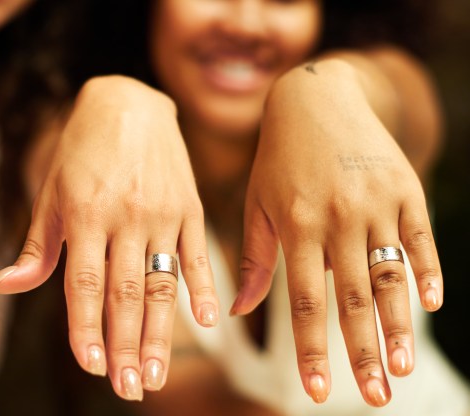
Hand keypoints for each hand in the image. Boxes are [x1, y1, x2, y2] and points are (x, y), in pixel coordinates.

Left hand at [0, 76, 219, 400]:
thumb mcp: (51, 193)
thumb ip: (36, 247)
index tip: (90, 365)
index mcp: (85, 214)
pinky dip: (204, 288)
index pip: (84, 283)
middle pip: (126, 292)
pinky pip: (198, 254)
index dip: (86, 327)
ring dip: (160, 332)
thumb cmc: (81, 151)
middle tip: (128, 387)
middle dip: (125, 345)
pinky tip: (206, 322)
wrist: (128, 103)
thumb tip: (3, 287)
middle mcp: (126, 216)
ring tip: (156, 372)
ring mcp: (162, 213)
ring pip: (162, 282)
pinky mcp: (190, 208)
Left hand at [233, 59, 442, 405]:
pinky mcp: (405, 188)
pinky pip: (420, 238)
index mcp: (296, 226)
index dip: (311, 349)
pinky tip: (429, 303)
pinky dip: (427, 270)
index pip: (305, 302)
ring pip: (388, 274)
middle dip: (363, 352)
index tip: (314, 391)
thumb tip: (238, 313)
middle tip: (375, 397)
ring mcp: (375, 203)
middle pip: (352, 298)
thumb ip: (255, 260)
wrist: (315, 98)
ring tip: (403, 368)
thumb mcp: (256, 205)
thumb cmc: (277, 161)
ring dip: (398, 325)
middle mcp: (337, 218)